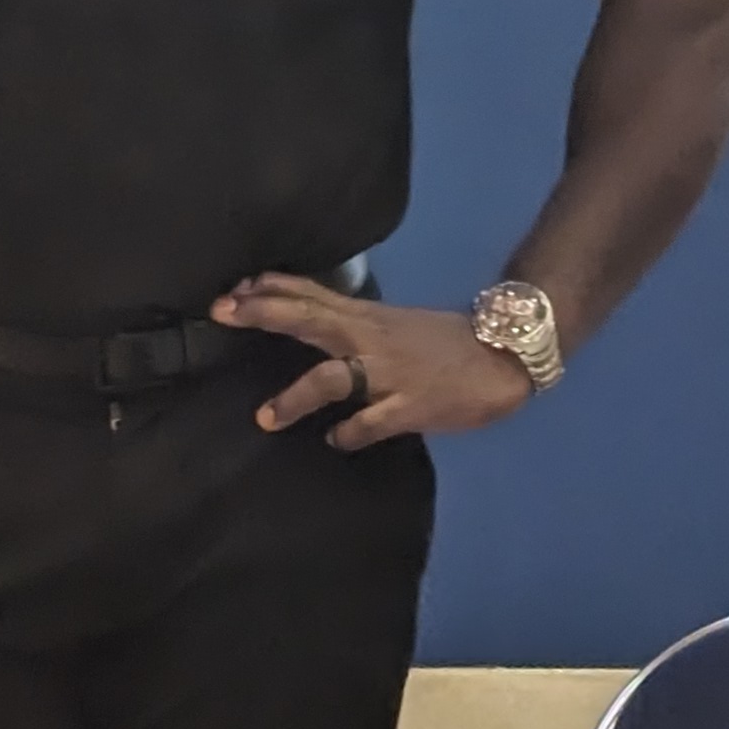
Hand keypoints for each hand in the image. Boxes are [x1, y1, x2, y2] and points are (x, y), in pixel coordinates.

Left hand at [216, 273, 534, 449]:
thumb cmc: (448, 343)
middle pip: (310, 320)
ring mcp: (391, 374)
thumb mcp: (396, 324)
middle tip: (223, 312)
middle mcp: (372, 339)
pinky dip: (349, 432)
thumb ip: (355, 327)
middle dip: (266, 313)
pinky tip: (335, 440)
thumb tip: (313, 326)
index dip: (271, 290)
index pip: (313, 295)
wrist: (505, 355)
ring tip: (266, 418)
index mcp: (370, 318)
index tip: (233, 288)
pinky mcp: (412, 406)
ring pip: (333, 378)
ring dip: (295, 397)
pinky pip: (371, 422)